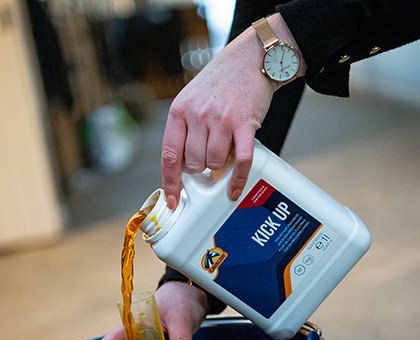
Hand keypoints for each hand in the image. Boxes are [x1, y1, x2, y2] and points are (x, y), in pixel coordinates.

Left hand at [161, 17, 300, 209]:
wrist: (250, 59)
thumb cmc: (221, 82)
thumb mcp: (191, 100)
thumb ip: (186, 129)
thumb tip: (183, 166)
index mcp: (180, 111)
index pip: (169, 155)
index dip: (170, 182)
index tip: (172, 200)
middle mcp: (198, 115)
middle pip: (194, 163)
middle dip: (202, 167)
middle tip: (210, 158)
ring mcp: (221, 120)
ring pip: (214, 163)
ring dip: (220, 165)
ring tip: (225, 151)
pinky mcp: (245, 124)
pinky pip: (240, 161)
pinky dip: (237, 179)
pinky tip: (234, 188)